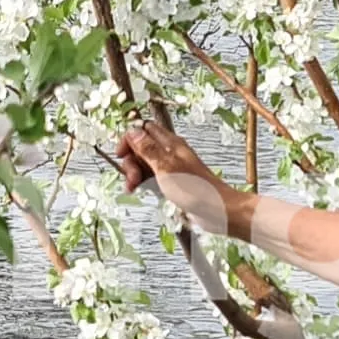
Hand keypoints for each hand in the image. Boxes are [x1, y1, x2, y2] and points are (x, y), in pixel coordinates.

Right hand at [111, 120, 233, 229]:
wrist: (217, 210)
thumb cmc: (195, 190)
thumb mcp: (166, 167)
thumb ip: (148, 149)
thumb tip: (133, 131)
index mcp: (170, 143)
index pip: (144, 129)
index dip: (129, 139)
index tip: (122, 155)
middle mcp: (170, 152)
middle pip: (141, 147)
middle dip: (131, 161)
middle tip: (132, 178)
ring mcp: (171, 167)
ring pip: (145, 163)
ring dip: (135, 173)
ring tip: (133, 187)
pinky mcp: (172, 181)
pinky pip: (152, 177)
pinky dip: (144, 182)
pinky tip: (141, 190)